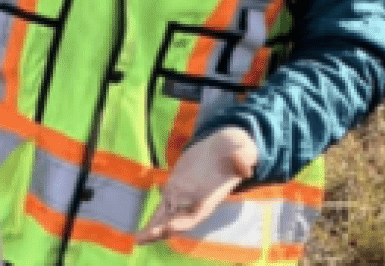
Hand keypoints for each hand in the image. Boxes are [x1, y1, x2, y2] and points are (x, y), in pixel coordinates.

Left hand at [135, 127, 257, 244]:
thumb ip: (243, 158)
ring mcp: (185, 194)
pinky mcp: (177, 184)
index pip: (195, 214)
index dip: (182, 222)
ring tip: (138, 239)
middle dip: (160, 230)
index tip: (168, 227)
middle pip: (177, 220)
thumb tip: (245, 167)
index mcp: (210, 197)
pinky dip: (155, 216)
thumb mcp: (242, 150)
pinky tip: (142, 227)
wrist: (225, 145)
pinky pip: (164, 204)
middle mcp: (196, 201)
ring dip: (154, 227)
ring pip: (167, 216)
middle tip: (142, 239)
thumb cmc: (235, 150)